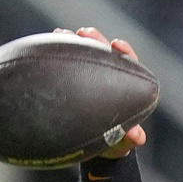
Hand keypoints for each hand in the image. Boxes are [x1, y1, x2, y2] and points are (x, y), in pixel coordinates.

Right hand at [55, 26, 147, 158]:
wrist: (92, 148)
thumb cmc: (112, 143)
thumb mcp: (120, 142)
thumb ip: (129, 138)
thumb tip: (137, 136)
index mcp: (125, 87)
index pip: (128, 64)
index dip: (124, 52)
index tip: (117, 45)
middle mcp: (107, 77)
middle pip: (104, 52)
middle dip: (95, 40)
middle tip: (84, 33)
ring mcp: (88, 76)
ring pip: (83, 53)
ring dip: (73, 42)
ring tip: (60, 33)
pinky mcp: (70, 79)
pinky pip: (64, 63)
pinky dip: (56, 52)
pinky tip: (45, 45)